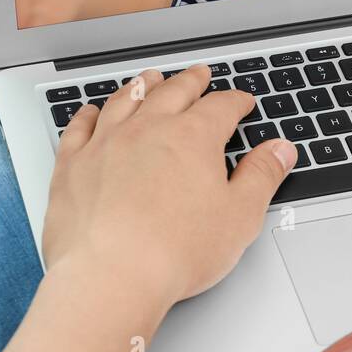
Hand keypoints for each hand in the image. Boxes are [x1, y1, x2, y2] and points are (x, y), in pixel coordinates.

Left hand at [43, 64, 296, 305]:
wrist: (109, 276)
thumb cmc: (174, 252)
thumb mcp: (240, 216)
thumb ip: (262, 176)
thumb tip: (279, 150)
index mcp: (192, 137)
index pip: (221, 106)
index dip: (235, 101)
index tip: (241, 101)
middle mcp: (147, 129)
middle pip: (173, 92)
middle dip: (191, 81)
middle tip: (199, 75)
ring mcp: (106, 143)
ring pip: (126, 100)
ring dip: (141, 86)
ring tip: (150, 78)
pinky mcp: (72, 165)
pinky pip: (79, 128)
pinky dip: (87, 115)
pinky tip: (90, 112)